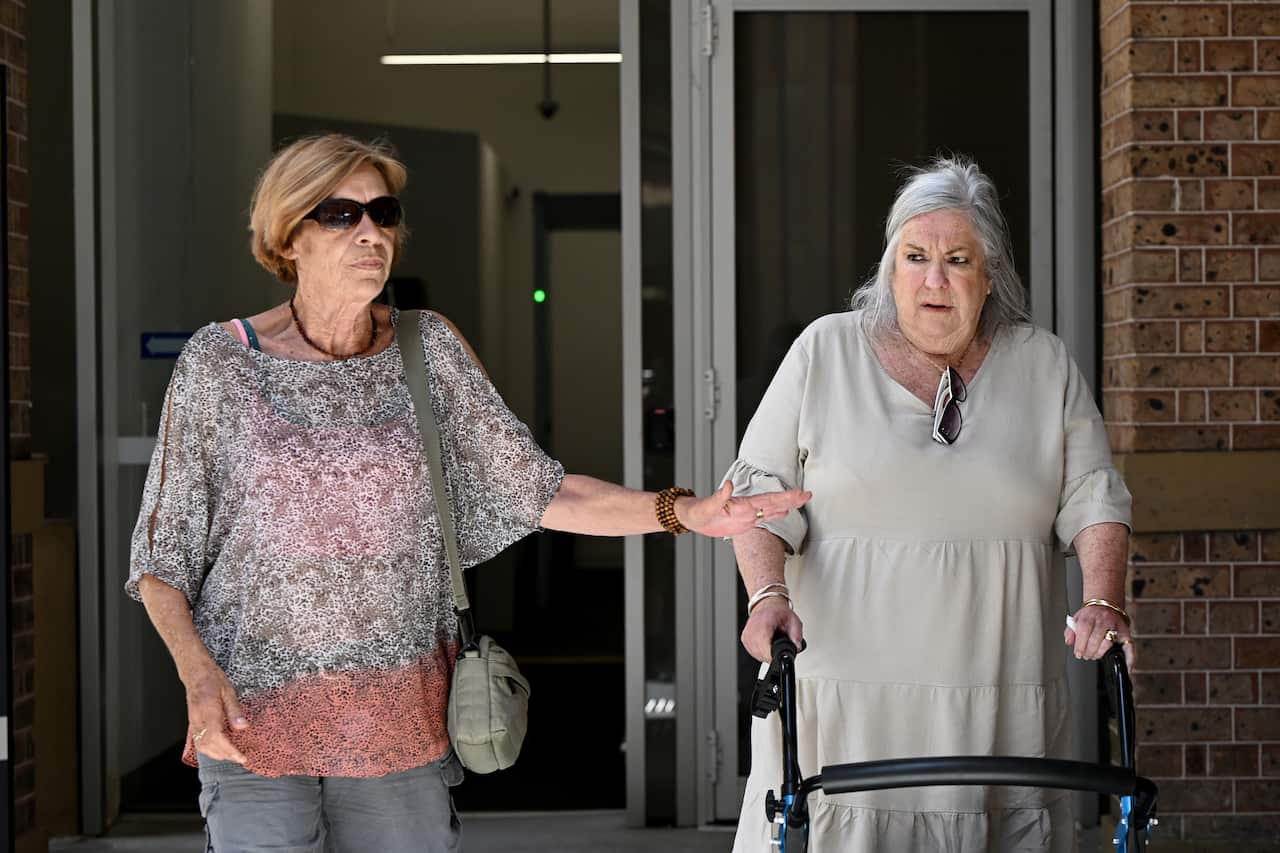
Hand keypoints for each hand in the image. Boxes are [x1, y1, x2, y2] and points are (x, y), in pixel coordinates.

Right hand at [183, 660, 249, 763]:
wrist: (196, 673)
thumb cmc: (212, 679)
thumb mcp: (228, 691)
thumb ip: (235, 710)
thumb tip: (243, 727)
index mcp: (208, 711)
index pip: (218, 737)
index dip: (229, 750)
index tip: (241, 756)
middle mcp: (199, 720)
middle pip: (209, 745)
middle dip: (225, 755)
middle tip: (239, 758)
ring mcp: (194, 723)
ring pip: (201, 746)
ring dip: (216, 754)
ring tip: (231, 756)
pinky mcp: (193, 723)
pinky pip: (197, 741)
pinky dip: (208, 749)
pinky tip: (218, 750)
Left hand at [676, 482, 811, 538]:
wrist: (692, 518)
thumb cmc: (697, 512)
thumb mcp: (706, 506)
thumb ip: (719, 496)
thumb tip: (728, 484)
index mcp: (741, 504)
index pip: (767, 500)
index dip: (783, 497)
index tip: (798, 493)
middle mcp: (747, 507)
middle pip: (773, 502)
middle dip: (791, 498)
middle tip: (808, 494)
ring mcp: (747, 514)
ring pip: (772, 509)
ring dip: (788, 505)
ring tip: (803, 499)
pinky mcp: (745, 521)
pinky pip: (764, 518)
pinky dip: (776, 515)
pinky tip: (786, 512)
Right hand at [741, 597, 803, 662]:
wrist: (768, 605)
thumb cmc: (778, 612)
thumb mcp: (793, 620)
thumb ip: (796, 634)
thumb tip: (796, 647)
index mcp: (764, 622)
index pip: (763, 643)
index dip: (771, 653)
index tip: (777, 654)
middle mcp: (753, 628)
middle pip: (759, 651)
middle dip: (770, 655)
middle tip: (777, 649)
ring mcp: (747, 634)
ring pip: (754, 653)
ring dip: (764, 654)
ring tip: (771, 645)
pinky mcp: (744, 638)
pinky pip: (751, 651)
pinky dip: (759, 652)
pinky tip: (765, 645)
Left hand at [1065, 604, 1135, 668]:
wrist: (1106, 605)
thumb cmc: (1091, 615)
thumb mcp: (1077, 618)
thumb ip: (1070, 631)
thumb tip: (1069, 642)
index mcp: (1090, 616)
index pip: (1084, 630)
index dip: (1080, 644)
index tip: (1078, 653)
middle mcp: (1104, 620)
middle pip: (1095, 638)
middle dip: (1089, 651)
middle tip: (1085, 656)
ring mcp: (1116, 626)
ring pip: (1109, 643)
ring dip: (1100, 653)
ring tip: (1094, 655)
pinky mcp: (1126, 633)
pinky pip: (1130, 647)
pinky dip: (1130, 658)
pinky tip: (1127, 667)